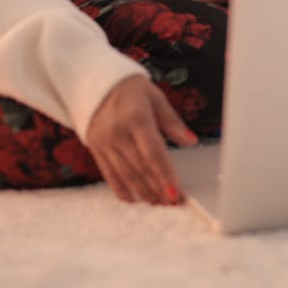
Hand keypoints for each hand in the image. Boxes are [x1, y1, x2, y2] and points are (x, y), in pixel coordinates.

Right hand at [84, 74, 197, 204]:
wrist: (96, 83)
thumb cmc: (131, 90)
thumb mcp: (156, 98)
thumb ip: (173, 122)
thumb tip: (191, 141)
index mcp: (136, 118)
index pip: (153, 153)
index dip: (165, 176)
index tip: (177, 193)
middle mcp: (118, 132)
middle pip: (140, 167)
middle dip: (158, 188)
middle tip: (173, 203)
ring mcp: (104, 142)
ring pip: (126, 174)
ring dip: (143, 192)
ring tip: (158, 203)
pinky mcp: (96, 149)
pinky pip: (109, 174)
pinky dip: (122, 189)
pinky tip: (134, 199)